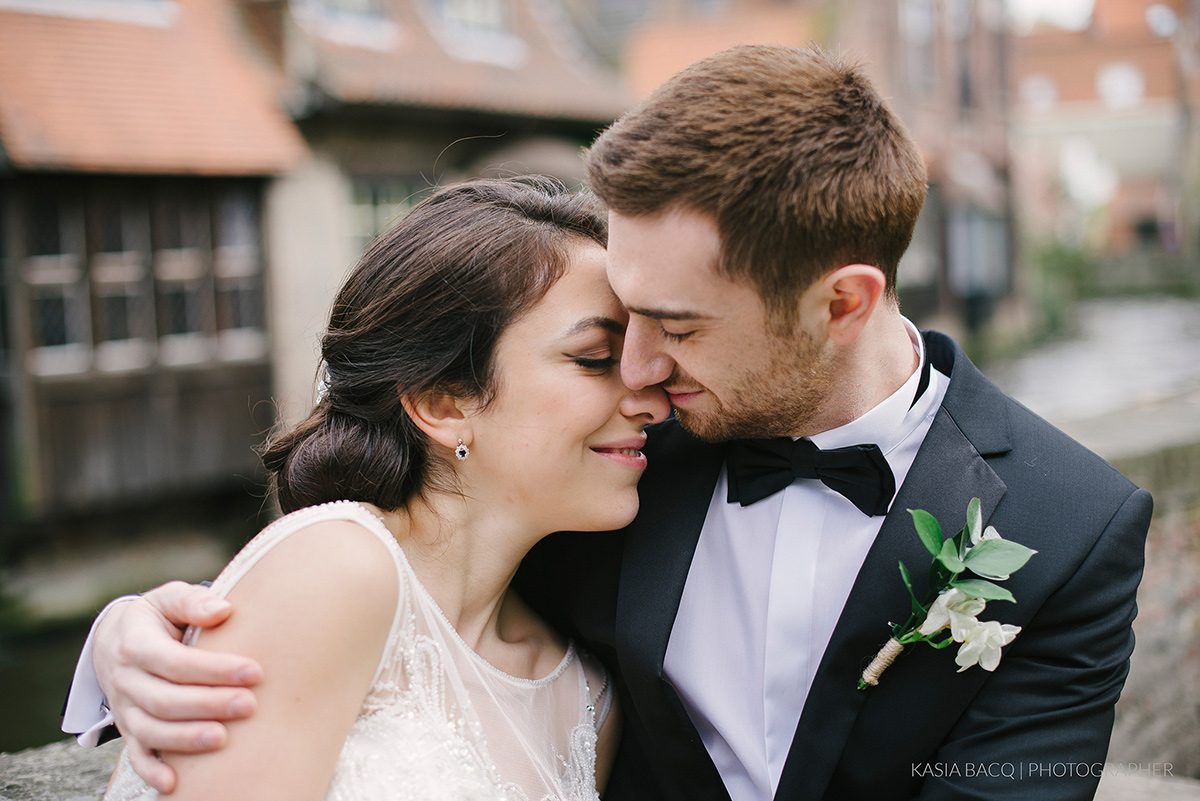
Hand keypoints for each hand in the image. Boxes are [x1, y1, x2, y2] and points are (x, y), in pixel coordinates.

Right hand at [95, 581, 262, 792]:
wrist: (116, 641)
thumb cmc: (159, 618)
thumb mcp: (169, 598)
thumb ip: (193, 601)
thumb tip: (223, 610)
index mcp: (136, 644)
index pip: (176, 661)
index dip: (214, 670)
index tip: (255, 672)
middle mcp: (126, 679)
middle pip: (165, 699)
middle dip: (208, 705)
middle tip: (249, 705)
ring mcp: (125, 708)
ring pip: (151, 730)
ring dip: (186, 738)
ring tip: (223, 739)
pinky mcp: (129, 730)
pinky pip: (136, 755)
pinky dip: (152, 771)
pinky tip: (175, 785)